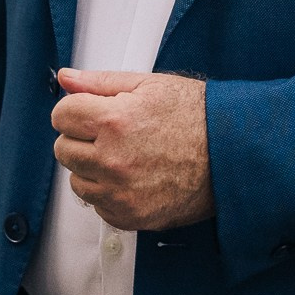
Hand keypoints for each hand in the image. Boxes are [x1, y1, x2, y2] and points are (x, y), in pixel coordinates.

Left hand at [52, 69, 214, 227]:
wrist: (234, 154)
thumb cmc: (199, 117)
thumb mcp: (151, 86)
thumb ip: (101, 82)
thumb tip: (66, 78)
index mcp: (114, 121)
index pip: (60, 116)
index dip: (77, 110)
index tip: (92, 112)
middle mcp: (113, 160)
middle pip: (63, 149)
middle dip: (82, 138)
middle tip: (113, 134)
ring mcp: (121, 193)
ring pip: (76, 181)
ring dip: (93, 169)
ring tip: (126, 157)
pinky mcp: (131, 216)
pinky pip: (98, 206)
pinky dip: (110, 194)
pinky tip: (135, 178)